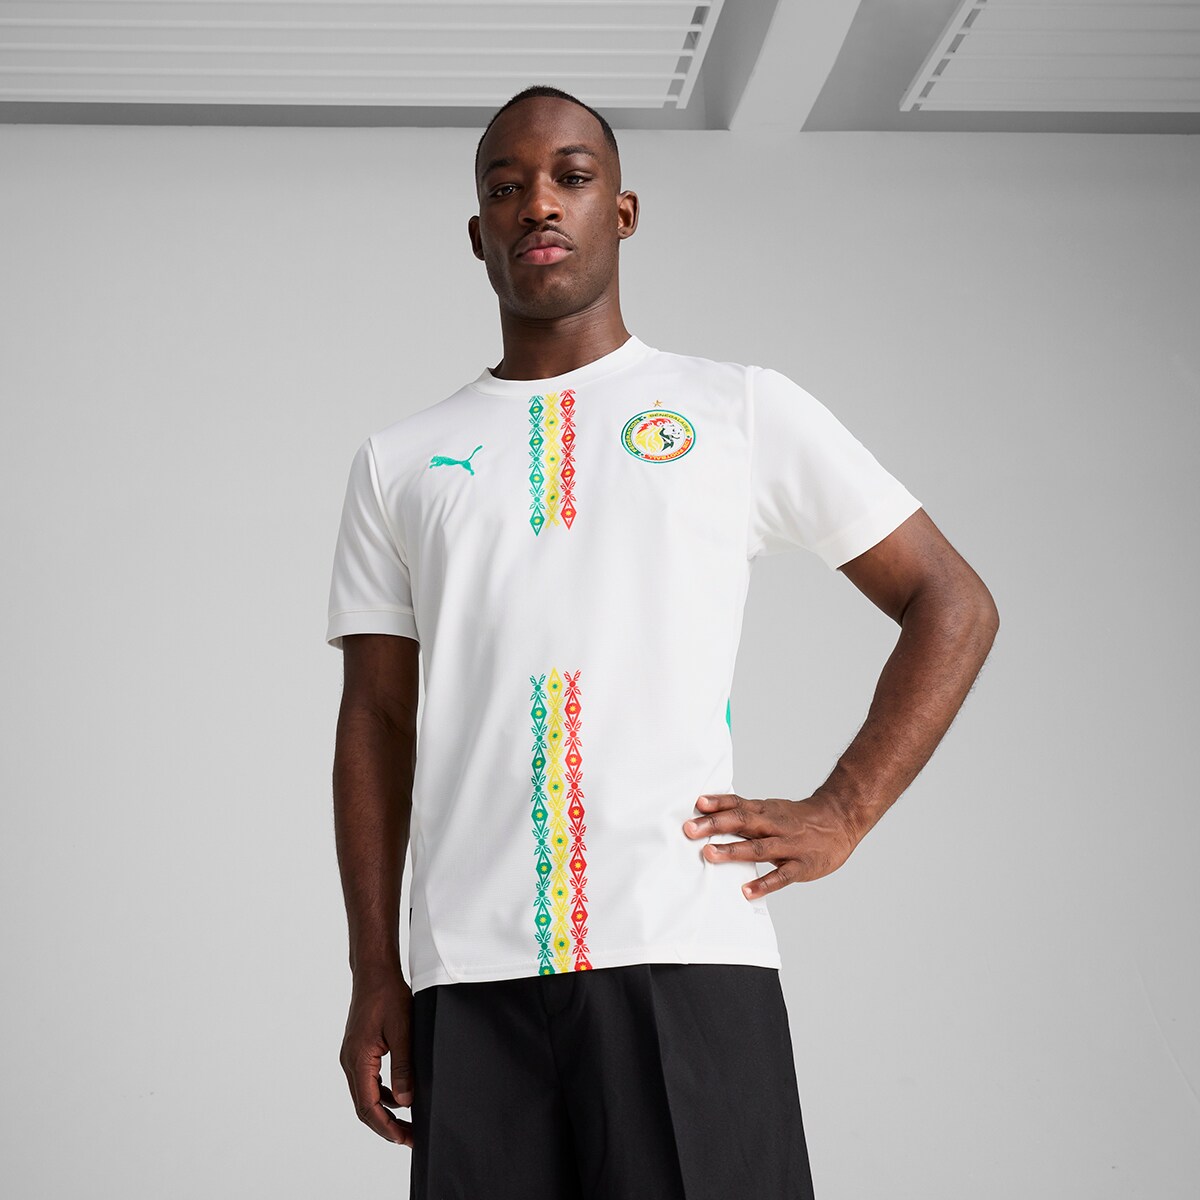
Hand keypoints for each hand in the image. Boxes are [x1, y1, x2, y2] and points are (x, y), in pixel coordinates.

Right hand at [340, 964, 415, 1147]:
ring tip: (408, 1123)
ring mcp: (353, 1056)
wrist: (374, 972)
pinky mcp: (359, 1050)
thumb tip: (406, 1101)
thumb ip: (403, 1067)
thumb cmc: (388, 995)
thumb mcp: (402, 1031)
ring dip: (385, 1111)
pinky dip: (383, 1093)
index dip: (386, 1127)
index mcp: (358, 1060)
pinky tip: (401, 1096)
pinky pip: (369, 1080)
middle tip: (410, 1138)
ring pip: (366, 1094)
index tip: (404, 1139)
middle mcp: (350, 1061)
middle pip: (364, 1105)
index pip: (368, 1106)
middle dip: (386, 1125)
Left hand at [681, 792, 859, 898]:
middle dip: (715, 825)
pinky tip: (747, 891)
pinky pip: (782, 876)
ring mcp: (789, 845)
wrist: (841, 820)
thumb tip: (708, 814)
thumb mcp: (771, 810)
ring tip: (709, 854)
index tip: (696, 803)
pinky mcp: (802, 865)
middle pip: (742, 821)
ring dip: (733, 850)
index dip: (718, 803)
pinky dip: (764, 883)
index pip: (738, 804)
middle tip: (690, 829)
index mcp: (765, 811)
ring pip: (759, 847)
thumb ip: (744, 814)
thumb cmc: (798, 818)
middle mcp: (774, 825)